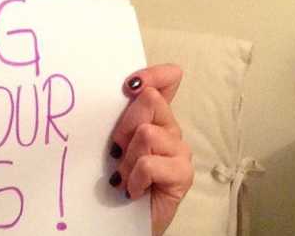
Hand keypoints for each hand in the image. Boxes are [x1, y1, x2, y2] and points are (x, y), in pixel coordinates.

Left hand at [110, 64, 193, 235]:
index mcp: (154, 116)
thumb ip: (117, 116)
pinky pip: (149, 163)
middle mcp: (170, 128)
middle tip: (116, 151)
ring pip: (146, 133)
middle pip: (150, 100)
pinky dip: (134, 177)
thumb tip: (122, 91)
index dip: (153, 74)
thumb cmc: (115, 180)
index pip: (167, 80)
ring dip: (126, 158)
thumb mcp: (112, 142)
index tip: (130, 84)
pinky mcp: (182, 174)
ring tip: (123, 175)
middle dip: (124, 125)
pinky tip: (132, 189)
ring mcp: (179, 150)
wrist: (121, 220)